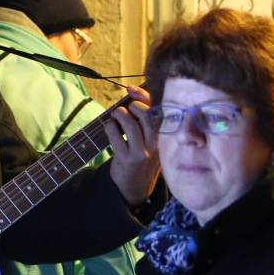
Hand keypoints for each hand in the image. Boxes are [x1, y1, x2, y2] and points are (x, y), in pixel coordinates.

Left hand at [104, 86, 160, 206]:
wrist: (135, 185)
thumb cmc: (141, 153)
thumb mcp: (149, 136)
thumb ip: (144, 113)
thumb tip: (132, 89)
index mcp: (164, 136)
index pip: (159, 110)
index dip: (144, 96)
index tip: (131, 89)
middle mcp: (156, 144)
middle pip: (147, 116)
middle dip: (133, 106)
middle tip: (125, 110)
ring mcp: (141, 152)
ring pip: (131, 125)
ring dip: (119, 115)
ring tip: (116, 116)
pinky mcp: (126, 159)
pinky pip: (115, 135)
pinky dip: (110, 127)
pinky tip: (110, 128)